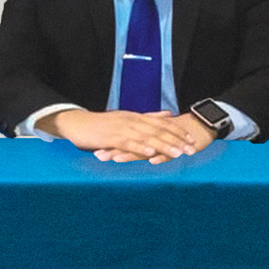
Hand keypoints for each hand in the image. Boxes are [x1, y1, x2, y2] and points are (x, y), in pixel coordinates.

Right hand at [38, 109, 201, 162]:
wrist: (76, 123)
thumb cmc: (101, 124)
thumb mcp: (127, 119)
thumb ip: (148, 117)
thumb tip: (168, 114)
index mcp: (136, 116)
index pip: (161, 123)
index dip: (178, 131)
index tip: (191, 139)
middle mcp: (131, 120)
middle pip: (158, 130)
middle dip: (176, 140)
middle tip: (191, 148)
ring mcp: (121, 128)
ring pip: (147, 137)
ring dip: (164, 146)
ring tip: (178, 153)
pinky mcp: (110, 137)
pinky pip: (128, 143)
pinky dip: (140, 148)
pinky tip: (151, 154)